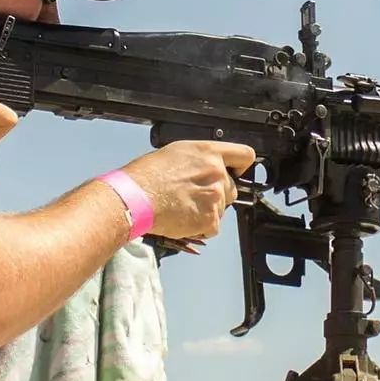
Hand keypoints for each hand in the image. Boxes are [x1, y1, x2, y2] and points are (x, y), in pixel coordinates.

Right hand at [123, 141, 256, 239]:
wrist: (135, 198)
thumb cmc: (146, 176)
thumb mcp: (176, 153)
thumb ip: (200, 159)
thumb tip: (206, 166)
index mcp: (208, 153)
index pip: (245, 155)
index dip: (241, 167)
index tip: (237, 172)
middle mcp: (216, 173)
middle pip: (232, 188)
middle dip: (217, 194)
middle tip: (193, 196)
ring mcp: (215, 197)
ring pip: (222, 208)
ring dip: (207, 211)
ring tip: (183, 207)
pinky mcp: (210, 219)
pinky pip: (213, 227)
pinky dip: (201, 227)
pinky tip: (183, 218)